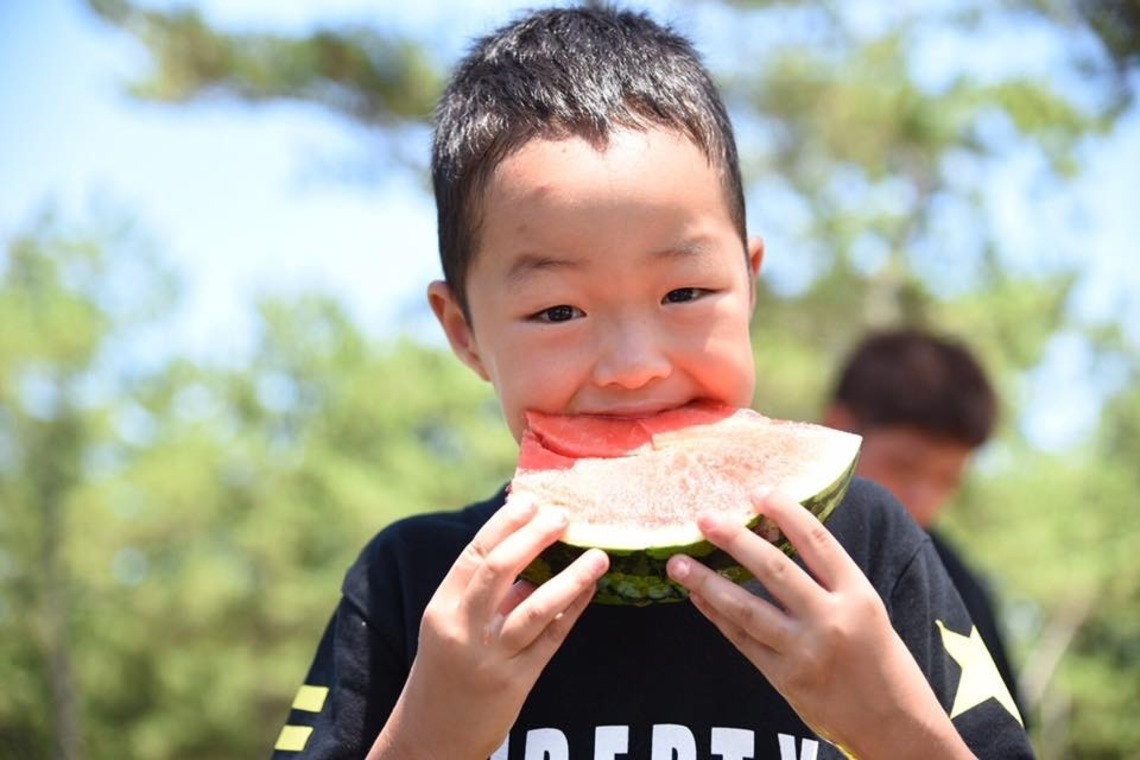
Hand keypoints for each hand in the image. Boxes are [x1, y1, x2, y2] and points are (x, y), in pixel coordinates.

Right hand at [369, 495, 608, 759]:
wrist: (434, 736)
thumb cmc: (446, 668)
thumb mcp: (451, 625)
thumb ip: (485, 591)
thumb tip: (527, 543)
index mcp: (443, 607)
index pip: (475, 554)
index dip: (505, 523)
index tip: (531, 500)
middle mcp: (463, 630)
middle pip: (500, 571)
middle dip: (534, 538)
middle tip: (563, 516)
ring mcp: (492, 658)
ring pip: (536, 608)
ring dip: (571, 577)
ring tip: (598, 554)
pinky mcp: (517, 683)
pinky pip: (552, 639)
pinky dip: (574, 610)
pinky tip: (591, 589)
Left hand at [666, 489, 971, 758]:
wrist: (894, 725)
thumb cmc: (880, 659)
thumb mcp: (867, 610)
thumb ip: (828, 580)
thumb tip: (777, 536)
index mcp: (858, 596)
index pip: (817, 542)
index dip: (786, 512)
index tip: (758, 492)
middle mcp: (831, 621)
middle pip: (775, 570)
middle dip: (736, 540)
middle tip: (704, 518)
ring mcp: (805, 652)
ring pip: (746, 609)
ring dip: (707, 583)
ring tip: (677, 563)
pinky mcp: (785, 679)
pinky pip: (741, 640)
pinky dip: (717, 616)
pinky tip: (697, 597)